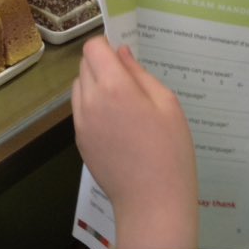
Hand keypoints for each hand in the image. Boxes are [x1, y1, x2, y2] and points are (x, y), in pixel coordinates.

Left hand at [72, 36, 197, 248]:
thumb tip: (121, 54)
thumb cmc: (170, 151)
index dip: (106, 46)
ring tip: (122, 103)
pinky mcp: (79, 140)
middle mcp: (90, 100)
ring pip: (79, 87)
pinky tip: (116, 124)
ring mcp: (81, 122)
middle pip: (84, 65)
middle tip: (128, 80)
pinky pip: (80, 109)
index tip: (122, 56)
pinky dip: (92, 106)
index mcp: (113, 87)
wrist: (152, 203)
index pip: (93, 48)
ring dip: (94, 84)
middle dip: (101, 64)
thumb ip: (140, 74)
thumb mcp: (167, 104)